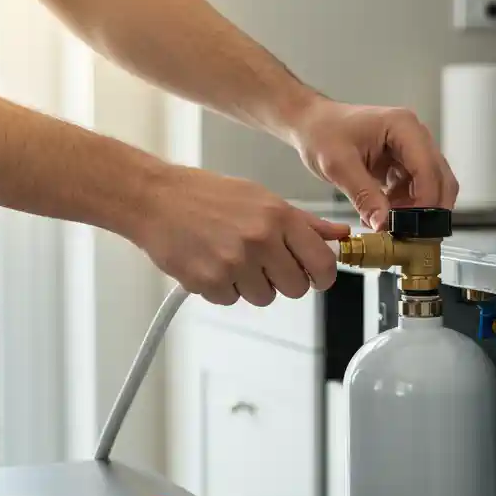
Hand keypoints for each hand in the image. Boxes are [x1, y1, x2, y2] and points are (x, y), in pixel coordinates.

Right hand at [132, 165, 350, 305]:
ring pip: (264, 297)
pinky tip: (211, 262)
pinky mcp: (210, 282)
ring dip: (251, 285)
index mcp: (278, 217)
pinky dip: (223, 288)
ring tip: (231, 257)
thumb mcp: (261, 198)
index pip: (322, 263)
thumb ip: (304, 223)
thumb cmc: (205, 195)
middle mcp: (260, 240)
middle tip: (264, 263)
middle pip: (296, 288)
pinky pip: (232, 300)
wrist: (155, 199)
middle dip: (283, 280)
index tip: (315, 276)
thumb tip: (339, 236)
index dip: (322, 276)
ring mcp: (235, 264)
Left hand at [289, 98, 458, 230]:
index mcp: (403, 127)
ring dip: (415, 210)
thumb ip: (364, 195)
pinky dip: (404, 206)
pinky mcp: (404, 162)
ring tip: (388, 224)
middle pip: (439, 179)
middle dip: (427, 210)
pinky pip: (415, 189)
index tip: (411, 227)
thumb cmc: (322, 133)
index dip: (425, 202)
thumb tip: (384, 224)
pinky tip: (382, 214)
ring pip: (430, 187)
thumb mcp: (339, 166)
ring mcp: (412, 149)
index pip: (428, 169)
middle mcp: (415, 135)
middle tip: (409, 235)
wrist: (312, 123)